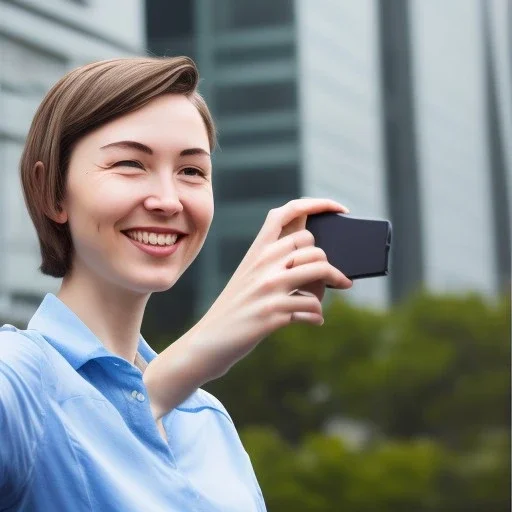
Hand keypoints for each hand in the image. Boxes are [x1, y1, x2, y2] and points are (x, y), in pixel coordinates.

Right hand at [190, 198, 352, 377]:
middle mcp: (263, 263)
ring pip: (321, 270)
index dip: (317, 204)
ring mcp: (268, 287)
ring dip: (329, 287)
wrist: (209, 340)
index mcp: (257, 250)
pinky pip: (314, 306)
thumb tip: (320, 260)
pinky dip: (317, 316)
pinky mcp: (274, 312)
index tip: (340, 210)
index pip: (286, 213)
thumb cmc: (236, 308)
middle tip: (322, 283)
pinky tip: (312, 321)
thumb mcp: (249, 276)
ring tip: (318, 303)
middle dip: (326, 265)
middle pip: (314, 247)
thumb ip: (275, 262)